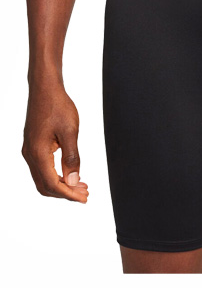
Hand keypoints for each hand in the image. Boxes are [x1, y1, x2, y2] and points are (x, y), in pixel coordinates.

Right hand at [22, 81, 87, 201]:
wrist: (45, 89)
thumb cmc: (58, 107)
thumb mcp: (70, 132)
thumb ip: (72, 158)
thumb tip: (74, 181)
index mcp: (38, 153)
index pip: (53, 183)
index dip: (69, 194)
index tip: (84, 198)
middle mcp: (30, 155)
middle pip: (45, 185)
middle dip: (66, 193)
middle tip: (85, 195)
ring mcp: (30, 151)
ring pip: (43, 178)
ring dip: (62, 186)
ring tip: (82, 187)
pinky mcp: (33, 146)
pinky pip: (42, 168)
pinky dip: (57, 176)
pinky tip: (71, 174)